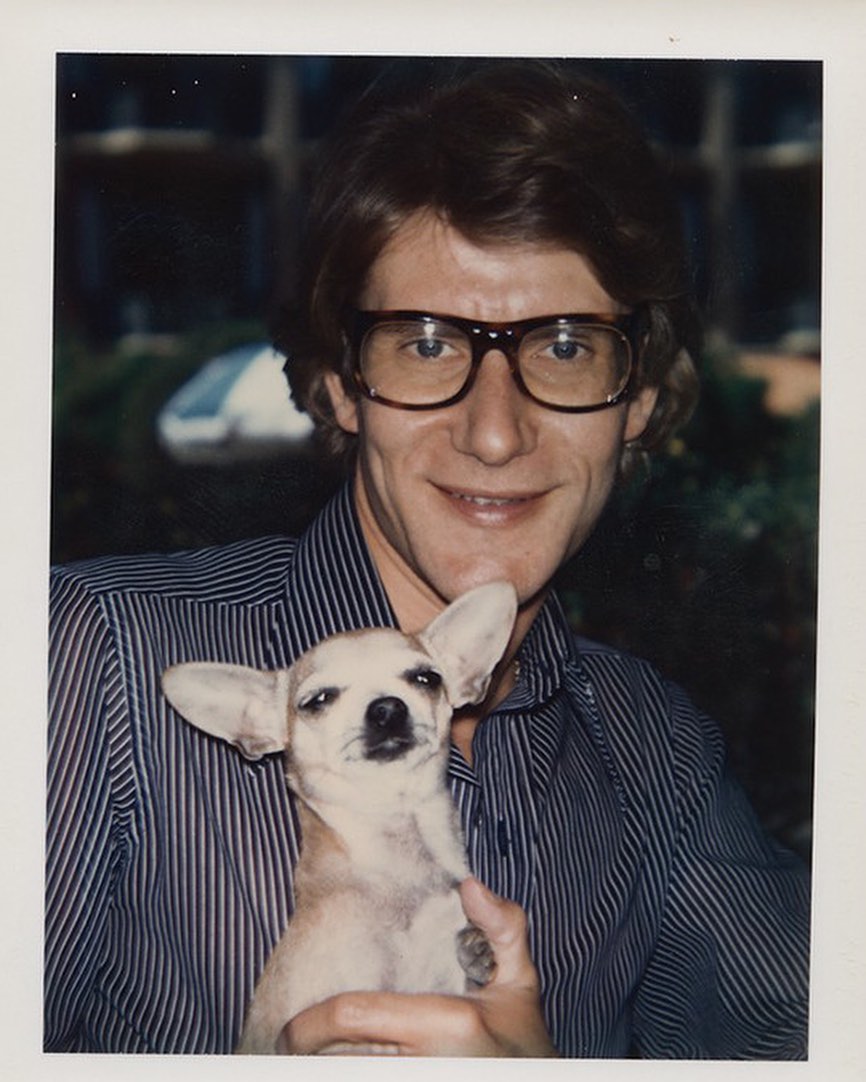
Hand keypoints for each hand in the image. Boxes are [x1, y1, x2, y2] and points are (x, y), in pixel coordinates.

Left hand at [276, 877, 556, 1055]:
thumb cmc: (524, 1047)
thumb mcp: (521, 985)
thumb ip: (503, 929)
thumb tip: (469, 886)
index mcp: (446, 1022)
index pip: (352, 1017)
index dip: (309, 1025)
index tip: (290, 1028)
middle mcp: (426, 1062)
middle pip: (340, 1061)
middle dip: (309, 1055)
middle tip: (290, 1047)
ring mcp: (419, 1081)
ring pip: (349, 1076)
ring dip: (324, 1068)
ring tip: (306, 1061)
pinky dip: (348, 1074)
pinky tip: (336, 1067)